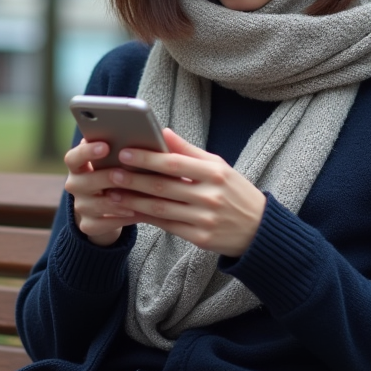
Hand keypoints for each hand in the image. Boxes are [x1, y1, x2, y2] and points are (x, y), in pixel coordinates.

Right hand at [64, 139, 140, 246]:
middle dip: (106, 177)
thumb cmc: (117, 172)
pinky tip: (137, 213)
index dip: (87, 152)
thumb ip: (121, 149)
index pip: (73, 157)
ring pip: (97, 204)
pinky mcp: (88, 225)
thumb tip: (149, 135)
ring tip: (139, 196)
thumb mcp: (116, 160)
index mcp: (78, 165)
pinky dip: (121, 219)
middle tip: (124, 174)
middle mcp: (75, 185)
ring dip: (119, 200)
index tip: (105, 146)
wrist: (107, 206)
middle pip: (84, 182)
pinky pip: (104, 224)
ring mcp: (80, 206)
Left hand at [102, 128, 266, 257]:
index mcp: (215, 174)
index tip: (125, 152)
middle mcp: (210, 196)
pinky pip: (167, 226)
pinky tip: (130, 211)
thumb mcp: (219, 166)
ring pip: (161, 209)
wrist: (259, 229)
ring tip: (113, 193)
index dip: (148, 158)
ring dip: (134, 201)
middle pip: (164, 187)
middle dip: (134, 180)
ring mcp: (205, 219)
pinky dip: (146, 218)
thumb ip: (190, 151)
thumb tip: (163, 132)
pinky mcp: (200, 238)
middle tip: (111, 173)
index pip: (175, 164)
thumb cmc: (235, 192)